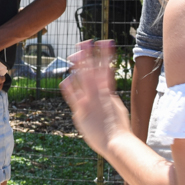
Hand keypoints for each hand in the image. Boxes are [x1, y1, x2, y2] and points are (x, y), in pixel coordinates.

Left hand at [60, 40, 131, 155]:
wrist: (117, 143)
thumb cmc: (119, 132)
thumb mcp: (117, 111)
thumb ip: (110, 100)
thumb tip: (108, 95)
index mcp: (109, 93)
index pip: (106, 69)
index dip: (104, 55)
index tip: (104, 43)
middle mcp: (99, 95)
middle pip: (94, 70)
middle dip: (90, 55)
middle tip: (86, 41)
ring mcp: (90, 102)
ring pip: (84, 80)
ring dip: (79, 66)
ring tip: (75, 53)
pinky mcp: (82, 112)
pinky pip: (73, 98)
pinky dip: (69, 88)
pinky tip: (65, 79)